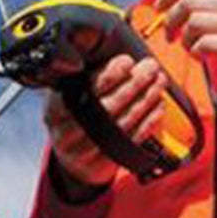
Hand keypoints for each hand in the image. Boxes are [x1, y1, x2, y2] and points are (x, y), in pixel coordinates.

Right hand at [44, 54, 166, 188]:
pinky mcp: (105, 163)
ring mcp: (86, 151)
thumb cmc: (76, 117)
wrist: (73, 161)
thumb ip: (87, 78)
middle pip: (107, 106)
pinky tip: (158, 105)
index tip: (127, 61)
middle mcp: (68, 132)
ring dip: (145, 99)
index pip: (85, 90)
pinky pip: (132, 140)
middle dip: (133, 83)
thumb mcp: (71, 96)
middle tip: (150, 67)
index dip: (108, 74)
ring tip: (159, 81)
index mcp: (57, 110)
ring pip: (122, 123)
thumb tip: (117, 55)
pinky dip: (149, 121)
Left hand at [156, 0, 216, 101]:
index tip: (159, 7)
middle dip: (170, 20)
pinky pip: (207, 43)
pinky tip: (203, 58)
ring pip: (195, 21)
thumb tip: (177, 1)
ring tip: (192, 50)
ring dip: (184, 40)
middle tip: (171, 36)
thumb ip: (214, 4)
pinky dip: (196, 52)